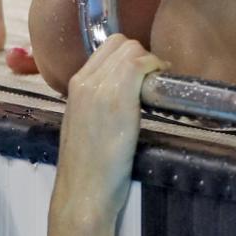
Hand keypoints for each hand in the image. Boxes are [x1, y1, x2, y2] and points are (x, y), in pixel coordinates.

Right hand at [53, 35, 163, 228]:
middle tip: (154, 78)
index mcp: (74, 86)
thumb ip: (95, 105)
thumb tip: (119, 96)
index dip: (129, 55)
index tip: (143, 73)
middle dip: (141, 55)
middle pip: (121, 43)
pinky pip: (140, 64)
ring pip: (132, 50)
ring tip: (159, 84)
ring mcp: (100, 88)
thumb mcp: (83, 126)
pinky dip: (156, 68)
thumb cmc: (86, 170)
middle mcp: (85, 81)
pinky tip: (161, 88)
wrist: (82, 193)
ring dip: (151, 62)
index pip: (106, 47)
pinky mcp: (118, 99)